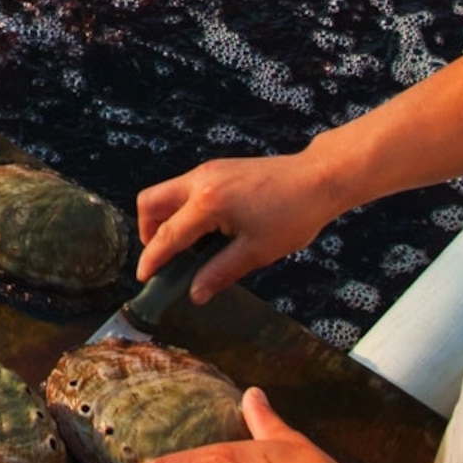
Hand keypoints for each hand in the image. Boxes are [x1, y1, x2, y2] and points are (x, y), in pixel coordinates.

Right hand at [133, 150, 346, 302]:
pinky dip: (183, 209)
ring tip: (187, 247)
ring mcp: (208, 171)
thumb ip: (220, 272)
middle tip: (164, 257)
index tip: (143, 277)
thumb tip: (195, 294)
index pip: (168, 235)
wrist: (318, 179)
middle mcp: (200, 180)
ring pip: (167, 192)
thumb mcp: (257, 251)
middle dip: (148, 230)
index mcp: (208, 202)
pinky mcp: (217, 169)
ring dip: (166, 219)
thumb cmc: (293, 215)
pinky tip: (205, 229)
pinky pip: (185, 188)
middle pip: (151, 201)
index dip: (153, 259)